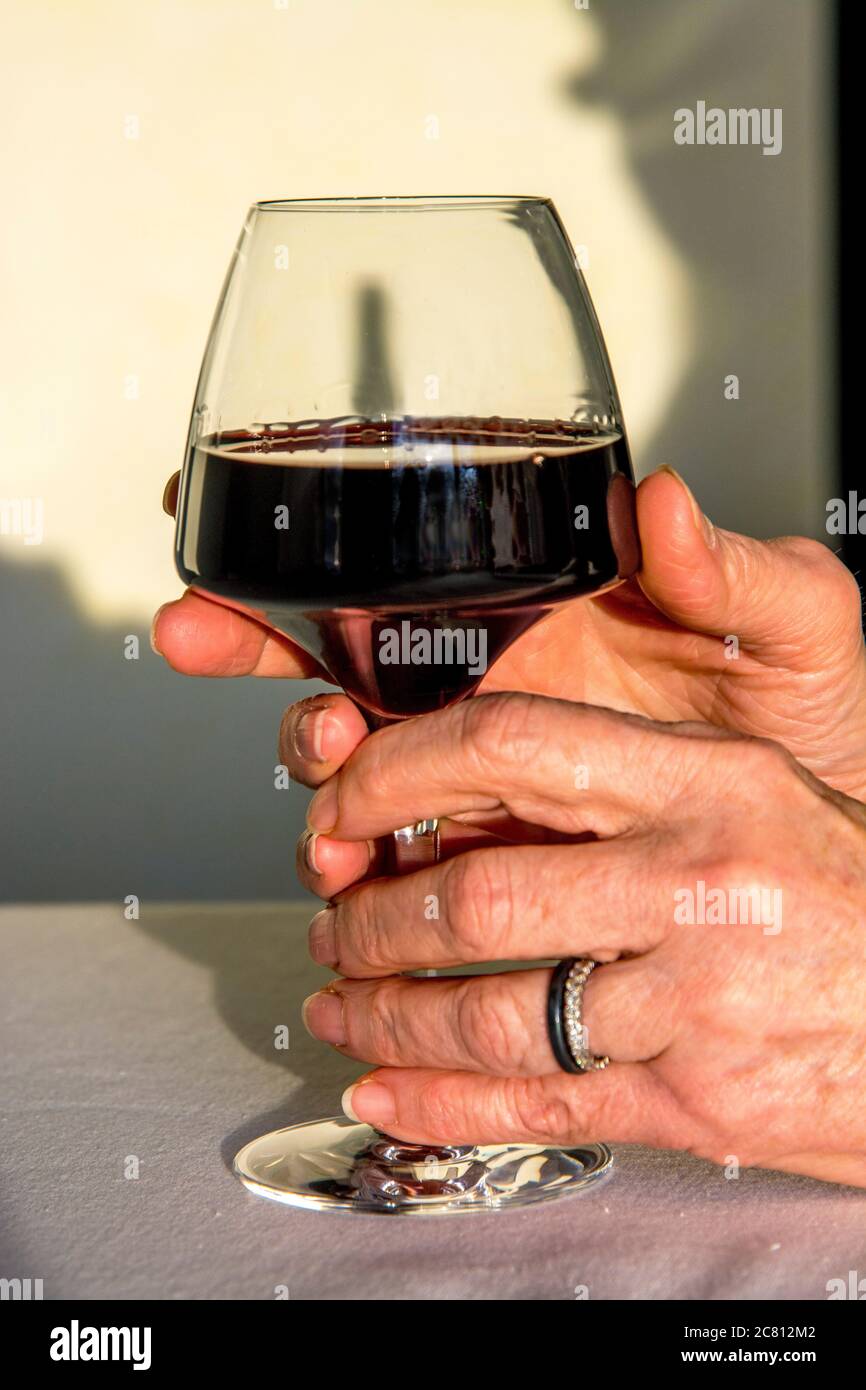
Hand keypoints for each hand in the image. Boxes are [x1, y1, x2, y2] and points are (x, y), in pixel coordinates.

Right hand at [155, 467, 865, 796]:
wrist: (825, 843)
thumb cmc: (817, 723)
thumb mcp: (799, 631)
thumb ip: (738, 570)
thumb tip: (667, 498)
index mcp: (540, 603)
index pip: (407, 556)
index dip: (309, 529)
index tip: (213, 495)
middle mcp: (487, 676)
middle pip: (335, 644)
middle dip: (246, 632)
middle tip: (195, 628)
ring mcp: (478, 766)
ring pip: (347, 751)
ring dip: (305, 762)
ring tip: (323, 790)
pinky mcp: (486, 848)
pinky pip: (395, 848)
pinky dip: (355, 857)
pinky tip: (355, 872)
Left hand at [297, 694, 865, 1186]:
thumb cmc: (857, 900)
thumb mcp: (764, 795)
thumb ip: (633, 786)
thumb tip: (479, 796)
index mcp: (711, 780)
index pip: (513, 747)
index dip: (399, 772)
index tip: (347, 800)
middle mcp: (698, 879)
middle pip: (481, 892)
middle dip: (378, 914)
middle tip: (338, 917)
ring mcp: (695, 997)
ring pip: (491, 1010)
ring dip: (391, 1011)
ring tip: (345, 1003)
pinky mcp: (696, 1099)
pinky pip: (538, 1105)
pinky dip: (442, 1103)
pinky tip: (387, 1090)